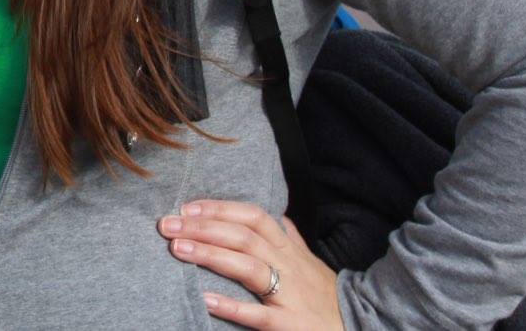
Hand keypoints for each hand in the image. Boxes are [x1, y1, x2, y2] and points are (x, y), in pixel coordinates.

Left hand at [158, 199, 342, 328]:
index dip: (220, 209)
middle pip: (243, 237)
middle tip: (166, 225)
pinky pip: (259, 315)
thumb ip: (293, 239)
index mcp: (288, 249)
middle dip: (202, 228)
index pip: (253, 217)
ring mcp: (289, 295)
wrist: (359, 328)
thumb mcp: (311, 262)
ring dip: (210, 255)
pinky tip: (206, 299)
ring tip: (177, 249)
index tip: (187, 207)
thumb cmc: (325, 294)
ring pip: (249, 268)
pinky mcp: (290, 324)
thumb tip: (280, 217)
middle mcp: (288, 266)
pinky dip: (232, 306)